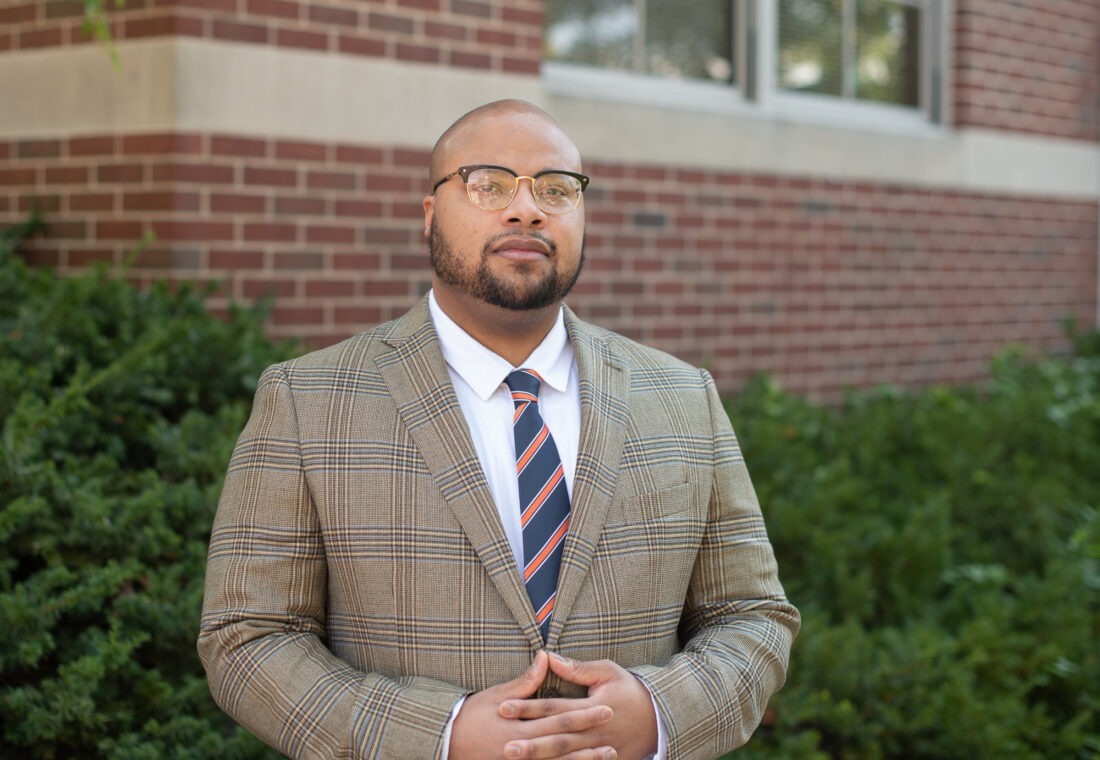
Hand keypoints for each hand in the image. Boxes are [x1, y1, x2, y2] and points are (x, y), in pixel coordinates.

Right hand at [449, 651, 617, 759]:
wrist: (449, 744)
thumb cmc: (472, 717)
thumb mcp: (497, 696)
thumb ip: (526, 681)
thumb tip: (546, 657)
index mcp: (520, 728)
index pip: (559, 719)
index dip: (585, 714)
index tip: (607, 707)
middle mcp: (522, 750)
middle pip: (564, 743)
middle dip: (591, 736)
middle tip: (614, 727)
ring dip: (585, 759)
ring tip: (610, 753)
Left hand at [498, 654, 657, 759]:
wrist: (660, 718)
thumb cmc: (630, 690)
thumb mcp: (608, 672)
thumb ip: (578, 669)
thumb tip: (549, 657)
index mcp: (593, 707)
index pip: (554, 707)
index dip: (528, 707)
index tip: (504, 707)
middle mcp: (594, 732)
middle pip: (556, 738)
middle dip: (529, 742)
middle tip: (504, 745)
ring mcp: (600, 751)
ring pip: (565, 758)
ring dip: (540, 759)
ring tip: (515, 759)